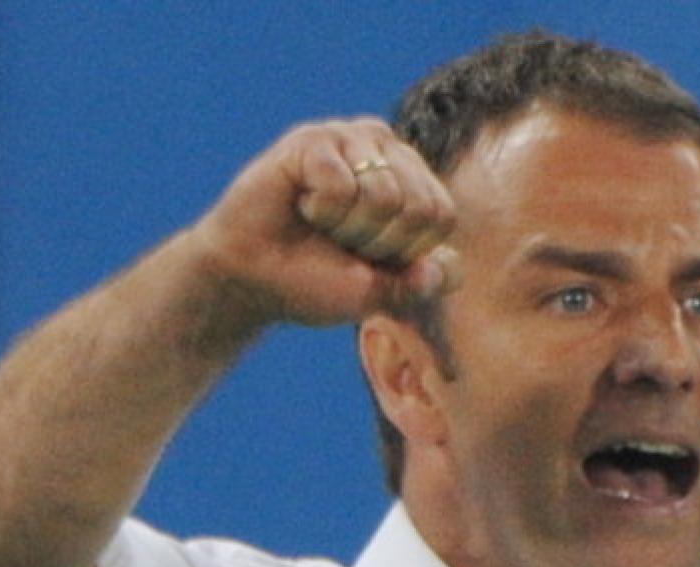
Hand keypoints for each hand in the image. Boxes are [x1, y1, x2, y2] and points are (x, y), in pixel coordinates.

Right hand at [193, 116, 458, 327]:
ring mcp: (352, 138)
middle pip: (418, 207)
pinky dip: (320, 211)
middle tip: (341, 242)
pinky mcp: (314, 138)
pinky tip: (300, 205)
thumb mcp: (380, 294)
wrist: (251, 280)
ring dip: (347, 229)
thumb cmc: (316, 282)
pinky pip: (341, 186)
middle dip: (378, 244)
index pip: (441, 216)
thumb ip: (422, 283)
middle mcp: (388, 151)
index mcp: (414, 184)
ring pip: (383, 196)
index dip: (406, 253)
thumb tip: (447, 265)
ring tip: (321, 224)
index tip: (370, 259)